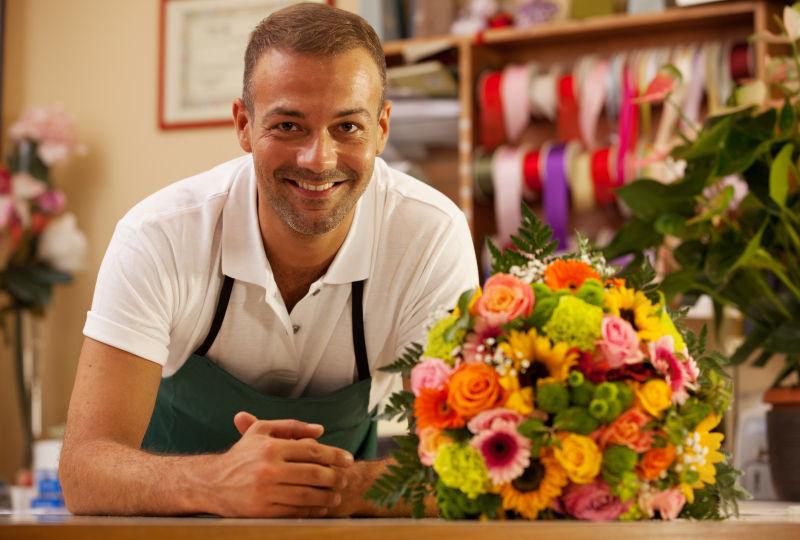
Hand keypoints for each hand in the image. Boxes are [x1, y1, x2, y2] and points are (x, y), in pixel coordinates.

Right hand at [201, 412, 353, 517]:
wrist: (211, 483)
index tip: (349, 460)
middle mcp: (269, 469)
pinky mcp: (262, 511)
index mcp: (271, 448)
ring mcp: (265, 492)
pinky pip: (295, 512)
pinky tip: (321, 508)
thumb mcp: (261, 431)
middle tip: (345, 479)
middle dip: (335, 477)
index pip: (312, 451)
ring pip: (307, 495)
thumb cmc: (241, 455)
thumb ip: (292, 426)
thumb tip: (321, 430)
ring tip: (336, 495)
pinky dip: (312, 510)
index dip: (335, 455)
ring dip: (327, 496)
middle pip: (314, 474)